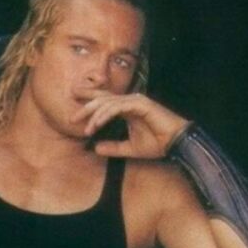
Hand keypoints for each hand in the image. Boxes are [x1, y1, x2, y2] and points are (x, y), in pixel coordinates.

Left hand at [71, 90, 188, 158]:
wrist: (176, 143)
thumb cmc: (157, 144)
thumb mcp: (129, 149)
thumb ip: (113, 147)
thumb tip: (95, 148)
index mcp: (127, 109)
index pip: (104, 103)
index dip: (88, 104)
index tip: (73, 113)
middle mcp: (130, 101)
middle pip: (102, 99)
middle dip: (85, 106)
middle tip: (71, 116)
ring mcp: (135, 101)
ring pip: (108, 103)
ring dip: (95, 115)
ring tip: (86, 128)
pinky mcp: (140, 104)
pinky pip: (118, 107)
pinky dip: (106, 115)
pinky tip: (97, 124)